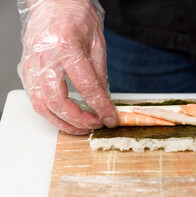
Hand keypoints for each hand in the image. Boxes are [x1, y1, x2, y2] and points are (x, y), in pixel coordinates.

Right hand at [17, 0, 117, 134]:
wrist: (54, 1)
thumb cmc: (75, 15)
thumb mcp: (97, 42)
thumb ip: (99, 73)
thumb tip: (103, 99)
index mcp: (67, 48)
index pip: (87, 87)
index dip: (101, 107)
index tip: (110, 118)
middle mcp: (45, 58)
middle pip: (58, 102)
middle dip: (79, 121)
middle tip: (95, 125)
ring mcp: (31, 64)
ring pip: (41, 105)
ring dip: (62, 122)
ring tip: (80, 127)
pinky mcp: (26, 69)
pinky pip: (35, 98)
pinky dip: (50, 112)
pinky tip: (64, 116)